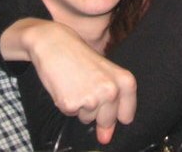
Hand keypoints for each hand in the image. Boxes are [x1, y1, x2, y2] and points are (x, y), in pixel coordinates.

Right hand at [21, 20, 136, 143]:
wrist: (54, 43)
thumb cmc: (80, 56)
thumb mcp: (104, 73)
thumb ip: (110, 106)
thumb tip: (105, 139)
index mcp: (125, 81)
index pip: (127, 114)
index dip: (115, 111)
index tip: (104, 98)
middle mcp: (111, 91)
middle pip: (106, 119)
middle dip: (95, 108)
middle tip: (86, 83)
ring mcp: (92, 99)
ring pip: (87, 118)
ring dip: (80, 105)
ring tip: (74, 81)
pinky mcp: (71, 104)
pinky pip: (70, 114)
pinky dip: (65, 103)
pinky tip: (64, 85)